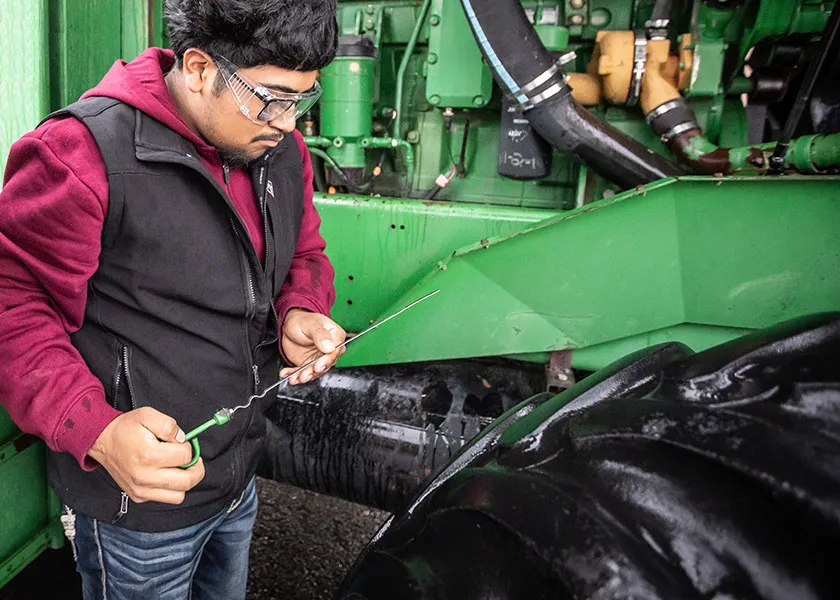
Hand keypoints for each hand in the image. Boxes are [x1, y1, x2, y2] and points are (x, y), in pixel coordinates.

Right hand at [87, 407, 204, 503]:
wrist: (102, 441)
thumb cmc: (125, 429)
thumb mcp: (148, 415)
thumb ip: (169, 425)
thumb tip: (182, 439)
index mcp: (149, 455)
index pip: (185, 457)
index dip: (189, 447)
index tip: (182, 443)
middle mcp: (145, 476)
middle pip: (187, 481)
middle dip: (196, 468)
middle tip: (192, 458)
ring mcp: (141, 489)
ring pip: (179, 495)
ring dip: (184, 482)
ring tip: (179, 468)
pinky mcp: (138, 495)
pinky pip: (165, 498)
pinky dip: (171, 489)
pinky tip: (165, 474)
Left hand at [280, 309, 345, 384]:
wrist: (290, 325)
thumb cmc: (304, 320)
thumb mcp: (312, 324)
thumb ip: (321, 335)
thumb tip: (330, 346)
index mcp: (335, 337)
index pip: (334, 352)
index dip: (326, 361)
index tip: (318, 366)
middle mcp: (329, 350)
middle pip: (324, 365)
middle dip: (313, 372)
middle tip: (304, 375)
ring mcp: (319, 358)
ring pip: (314, 371)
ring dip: (303, 375)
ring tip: (294, 377)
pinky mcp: (308, 364)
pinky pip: (302, 371)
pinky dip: (294, 374)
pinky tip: (287, 373)